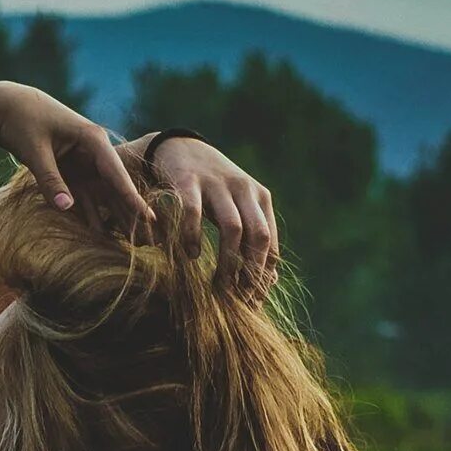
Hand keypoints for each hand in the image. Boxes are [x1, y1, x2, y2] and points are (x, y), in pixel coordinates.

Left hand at [0, 82, 156, 238]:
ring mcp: (82, 163)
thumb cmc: (22, 123)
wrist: (5, 108)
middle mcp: (93, 152)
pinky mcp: (70, 172)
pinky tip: (100, 236)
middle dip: (131, 211)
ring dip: (113, 217)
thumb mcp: (35, 151)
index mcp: (92, 139)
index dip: (131, 197)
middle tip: (150, 237)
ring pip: (102, 194)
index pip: (116, 173)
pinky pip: (84, 197)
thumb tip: (67, 208)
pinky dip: (91, 215)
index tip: (148, 217)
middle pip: (115, 186)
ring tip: (129, 242)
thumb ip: (51, 181)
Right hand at [141, 134, 278, 290]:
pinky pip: (195, 214)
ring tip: (216, 287)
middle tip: (237, 300)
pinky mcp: (188, 181)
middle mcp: (243, 188)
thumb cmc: (209, 189)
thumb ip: (254, 238)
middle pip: (258, 236)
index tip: (252, 303)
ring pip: (232, 228)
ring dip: (226, 263)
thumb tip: (272, 281)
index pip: (270, 244)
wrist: (178, 148)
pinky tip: (190, 256)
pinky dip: (193, 238)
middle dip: (250, 273)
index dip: (263, 277)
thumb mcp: (237, 209)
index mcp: (260, 198)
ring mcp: (217, 183)